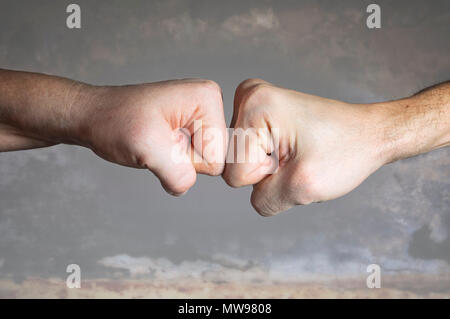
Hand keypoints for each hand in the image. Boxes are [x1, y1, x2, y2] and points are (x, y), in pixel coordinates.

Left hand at [77, 79, 226, 194]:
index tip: (161, 141)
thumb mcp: (145, 146)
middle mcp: (209, 106)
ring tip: (155, 144)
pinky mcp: (192, 132)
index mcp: (207, 99)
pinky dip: (174, 164)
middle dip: (183, 162)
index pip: (217, 157)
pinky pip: (194, 164)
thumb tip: (187, 186)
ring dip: (176, 163)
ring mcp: (201, 119)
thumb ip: (176, 171)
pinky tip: (158, 147)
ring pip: (204, 165)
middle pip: (215, 161)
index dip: (186, 159)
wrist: (95, 118)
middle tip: (157, 144)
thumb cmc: (115, 121)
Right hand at [223, 79, 389, 215]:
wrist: (370, 133)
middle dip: (267, 172)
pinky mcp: (258, 112)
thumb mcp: (303, 187)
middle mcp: (248, 97)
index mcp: (255, 106)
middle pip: (234, 165)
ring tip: (298, 153)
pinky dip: (272, 159)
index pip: (235, 173)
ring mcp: (252, 103)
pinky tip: (293, 148)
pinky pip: (249, 153)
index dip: (267, 178)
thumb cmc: (346, 152)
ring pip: (242, 161)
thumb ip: (263, 200)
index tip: (294, 160)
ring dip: (271, 167)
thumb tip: (248, 193)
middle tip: (296, 158)